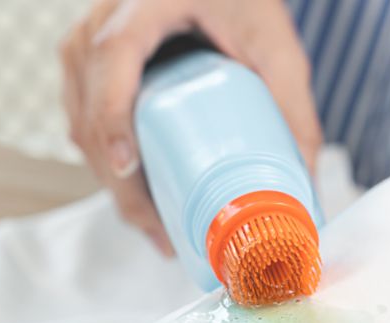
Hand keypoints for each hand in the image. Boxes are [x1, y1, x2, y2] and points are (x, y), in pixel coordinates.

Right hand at [59, 0, 321, 255]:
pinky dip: (110, 166)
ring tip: (159, 229)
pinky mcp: (89, 74)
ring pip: (84, 129)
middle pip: (91, 114)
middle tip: (163, 232)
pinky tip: (143, 200)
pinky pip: (87, 125)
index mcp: (138, 10)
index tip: (128, 167)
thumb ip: (293, 105)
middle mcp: (97, 29)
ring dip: (115, 185)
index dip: (113, 118)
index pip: (112, 60)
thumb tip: (306, 182)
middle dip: (122, 184)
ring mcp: (85, 53)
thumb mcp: (274, 43)